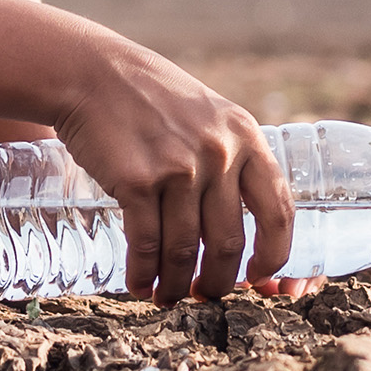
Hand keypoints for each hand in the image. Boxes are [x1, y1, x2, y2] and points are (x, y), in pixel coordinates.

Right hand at [49, 37, 293, 302]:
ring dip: (174, 284)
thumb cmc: (151, 99)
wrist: (92, 74)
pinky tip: (139, 284)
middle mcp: (218, 154)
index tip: (258, 276)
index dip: (273, 254)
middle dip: (216, 281)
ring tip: (166, 296)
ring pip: (184, 250)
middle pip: (228, 242)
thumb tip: (237, 226)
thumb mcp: (209, 116)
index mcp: (246, 138)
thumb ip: (230, 158)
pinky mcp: (137, 181)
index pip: (278, 211)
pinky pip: (146, 243)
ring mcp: (178, 168)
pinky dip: (143, 273)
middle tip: (203, 295)